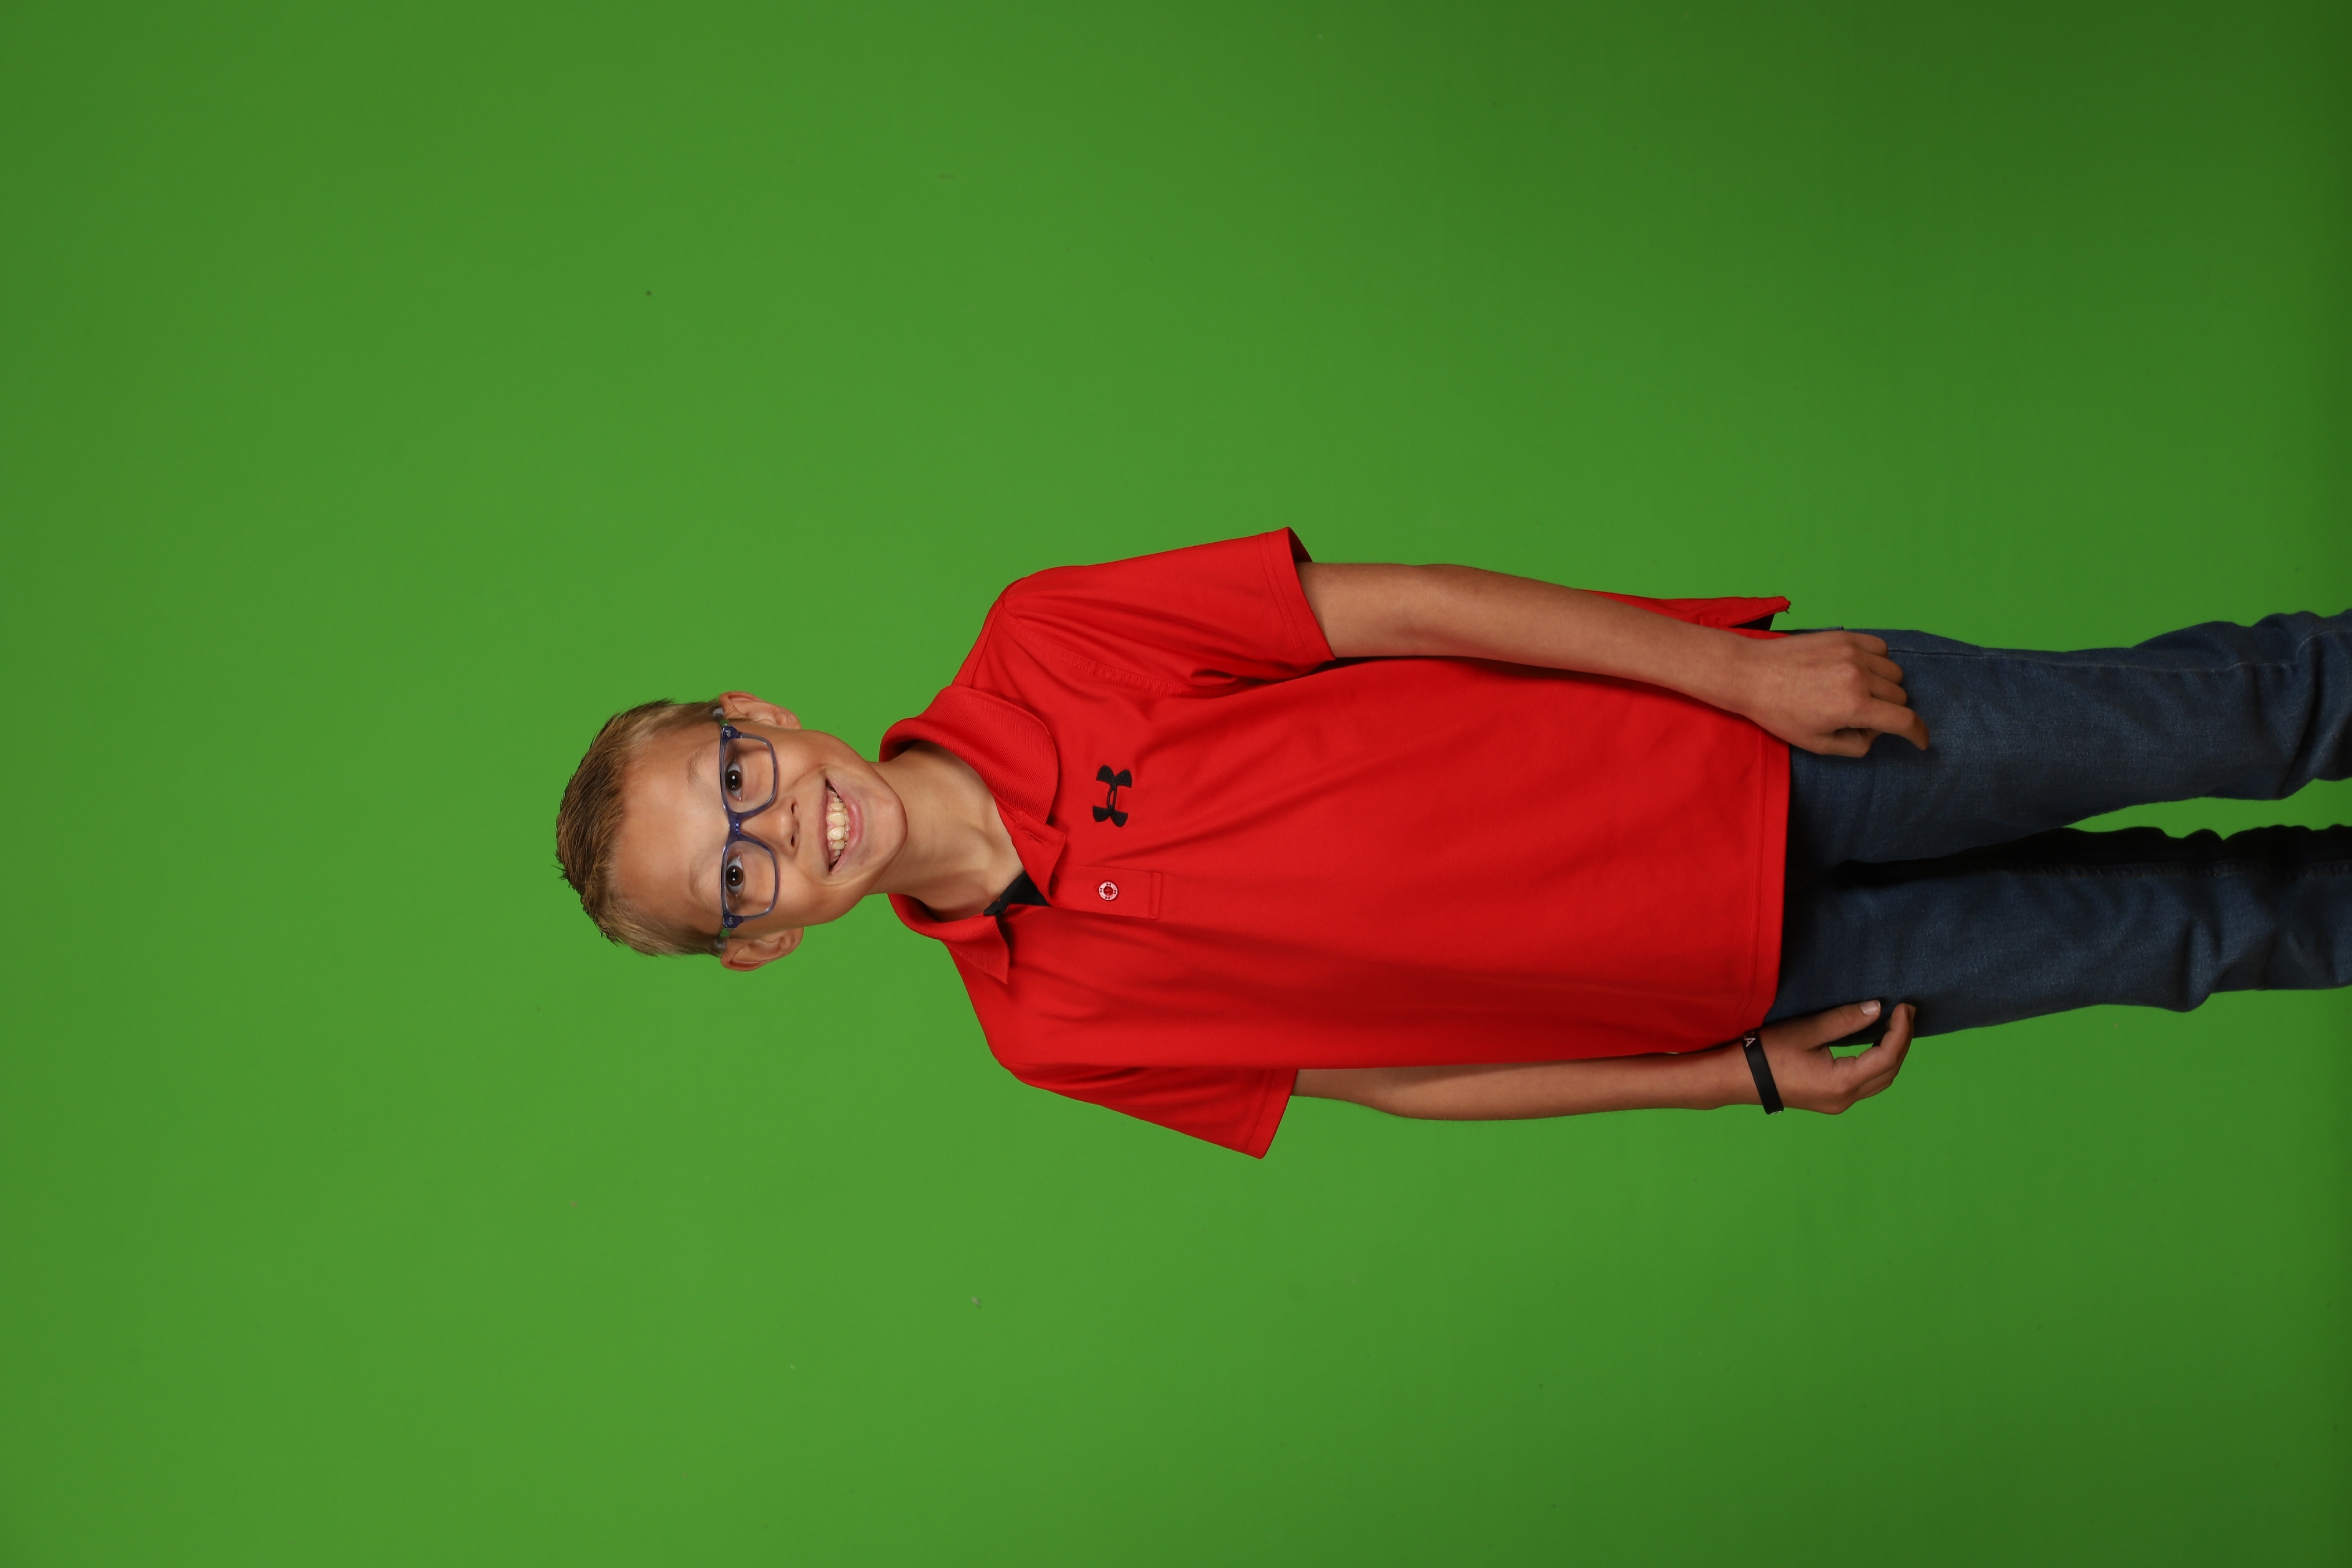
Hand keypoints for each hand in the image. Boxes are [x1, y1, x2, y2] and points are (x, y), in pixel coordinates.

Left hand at [1733, 632, 1929, 756]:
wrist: (1751, 674)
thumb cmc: (1780, 713)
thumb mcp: (1817, 744)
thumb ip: (1856, 745)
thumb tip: (1876, 732)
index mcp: (1854, 706)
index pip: (1905, 721)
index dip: (1919, 734)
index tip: (1920, 741)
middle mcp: (1860, 676)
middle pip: (1900, 697)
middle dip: (1889, 712)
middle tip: (1859, 717)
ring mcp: (1853, 652)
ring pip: (1894, 673)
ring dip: (1885, 687)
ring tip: (1857, 693)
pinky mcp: (1845, 636)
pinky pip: (1881, 649)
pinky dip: (1878, 662)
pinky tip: (1859, 670)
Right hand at [1754, 999, 1914, 1112]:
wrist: (1738, 1078)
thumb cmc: (1768, 1052)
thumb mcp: (1807, 1031)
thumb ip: (1845, 1020)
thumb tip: (1877, 1009)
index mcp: (1842, 1083)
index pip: (1887, 1057)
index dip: (1901, 1031)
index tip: (1904, 1006)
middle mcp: (1846, 1099)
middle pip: (1889, 1072)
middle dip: (1902, 1041)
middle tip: (1905, 1012)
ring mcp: (1839, 1103)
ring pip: (1880, 1080)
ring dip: (1892, 1054)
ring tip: (1895, 1025)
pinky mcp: (1831, 1100)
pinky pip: (1866, 1083)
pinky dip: (1878, 1063)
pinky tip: (1875, 1043)